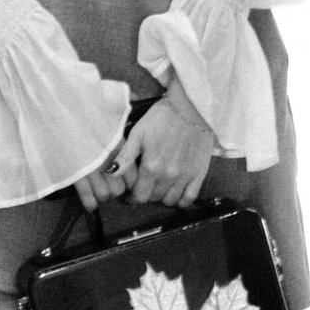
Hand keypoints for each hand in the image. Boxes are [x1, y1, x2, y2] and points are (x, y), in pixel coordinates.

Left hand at [72, 87, 214, 210]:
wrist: (190, 108)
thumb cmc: (161, 118)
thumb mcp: (138, 133)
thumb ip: (125, 156)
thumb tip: (111, 173)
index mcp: (151, 166)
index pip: (139, 196)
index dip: (132, 196)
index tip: (130, 191)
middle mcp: (168, 176)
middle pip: (153, 198)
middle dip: (146, 194)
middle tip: (143, 184)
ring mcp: (185, 176)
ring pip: (170, 201)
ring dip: (161, 196)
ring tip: (158, 185)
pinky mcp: (199, 174)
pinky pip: (189, 198)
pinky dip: (181, 200)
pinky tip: (175, 191)